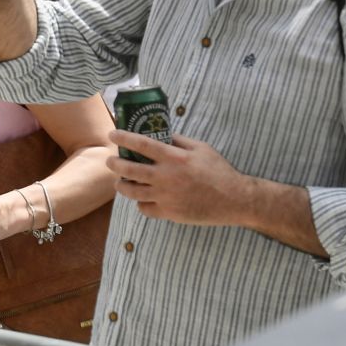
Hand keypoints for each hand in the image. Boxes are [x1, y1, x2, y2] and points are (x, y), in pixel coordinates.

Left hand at [108, 131, 248, 226]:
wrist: (234, 200)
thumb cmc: (219, 171)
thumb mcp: (201, 148)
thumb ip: (179, 141)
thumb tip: (160, 133)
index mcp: (174, 158)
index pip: (141, 144)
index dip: (123, 138)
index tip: (113, 134)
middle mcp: (166, 177)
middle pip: (129, 169)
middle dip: (115, 163)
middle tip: (111, 161)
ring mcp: (166, 197)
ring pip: (132, 191)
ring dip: (121, 185)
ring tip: (119, 182)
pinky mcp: (169, 213)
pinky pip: (145, 208)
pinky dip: (140, 203)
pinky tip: (141, 198)